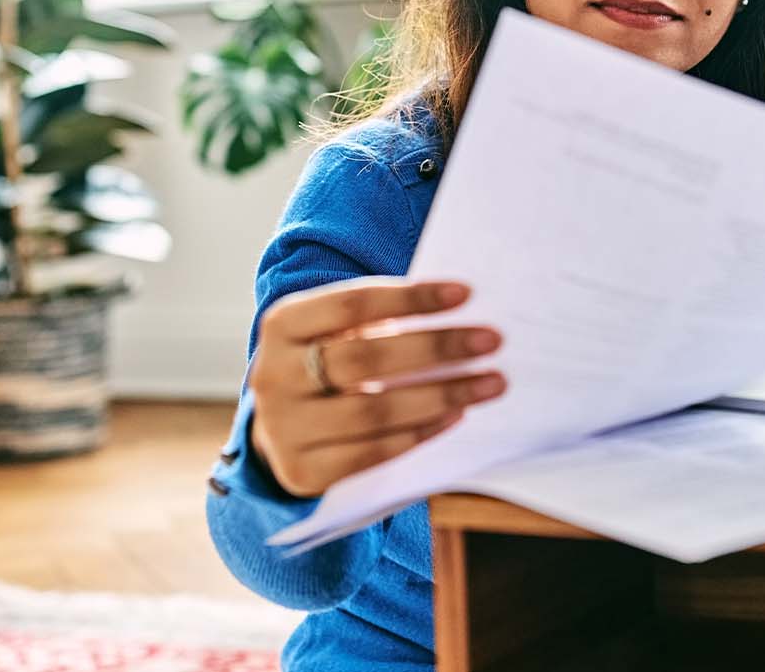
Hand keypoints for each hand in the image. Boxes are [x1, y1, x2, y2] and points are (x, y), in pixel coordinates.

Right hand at [246, 277, 505, 497]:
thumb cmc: (326, 368)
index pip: (351, 304)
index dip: (410, 298)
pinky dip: (419, 433)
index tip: (465, 294)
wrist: (280, 430)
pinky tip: (455, 416)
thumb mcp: (334, 334)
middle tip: (490, 340)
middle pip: (365, 357)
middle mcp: (273, 374)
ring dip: (440, 394)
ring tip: (489, 383)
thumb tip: (461, 311)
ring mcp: (283, 427)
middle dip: (435, 347)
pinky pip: (372, 453)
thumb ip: (378, 322)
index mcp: (281, 325)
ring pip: (372, 410)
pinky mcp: (302, 471)